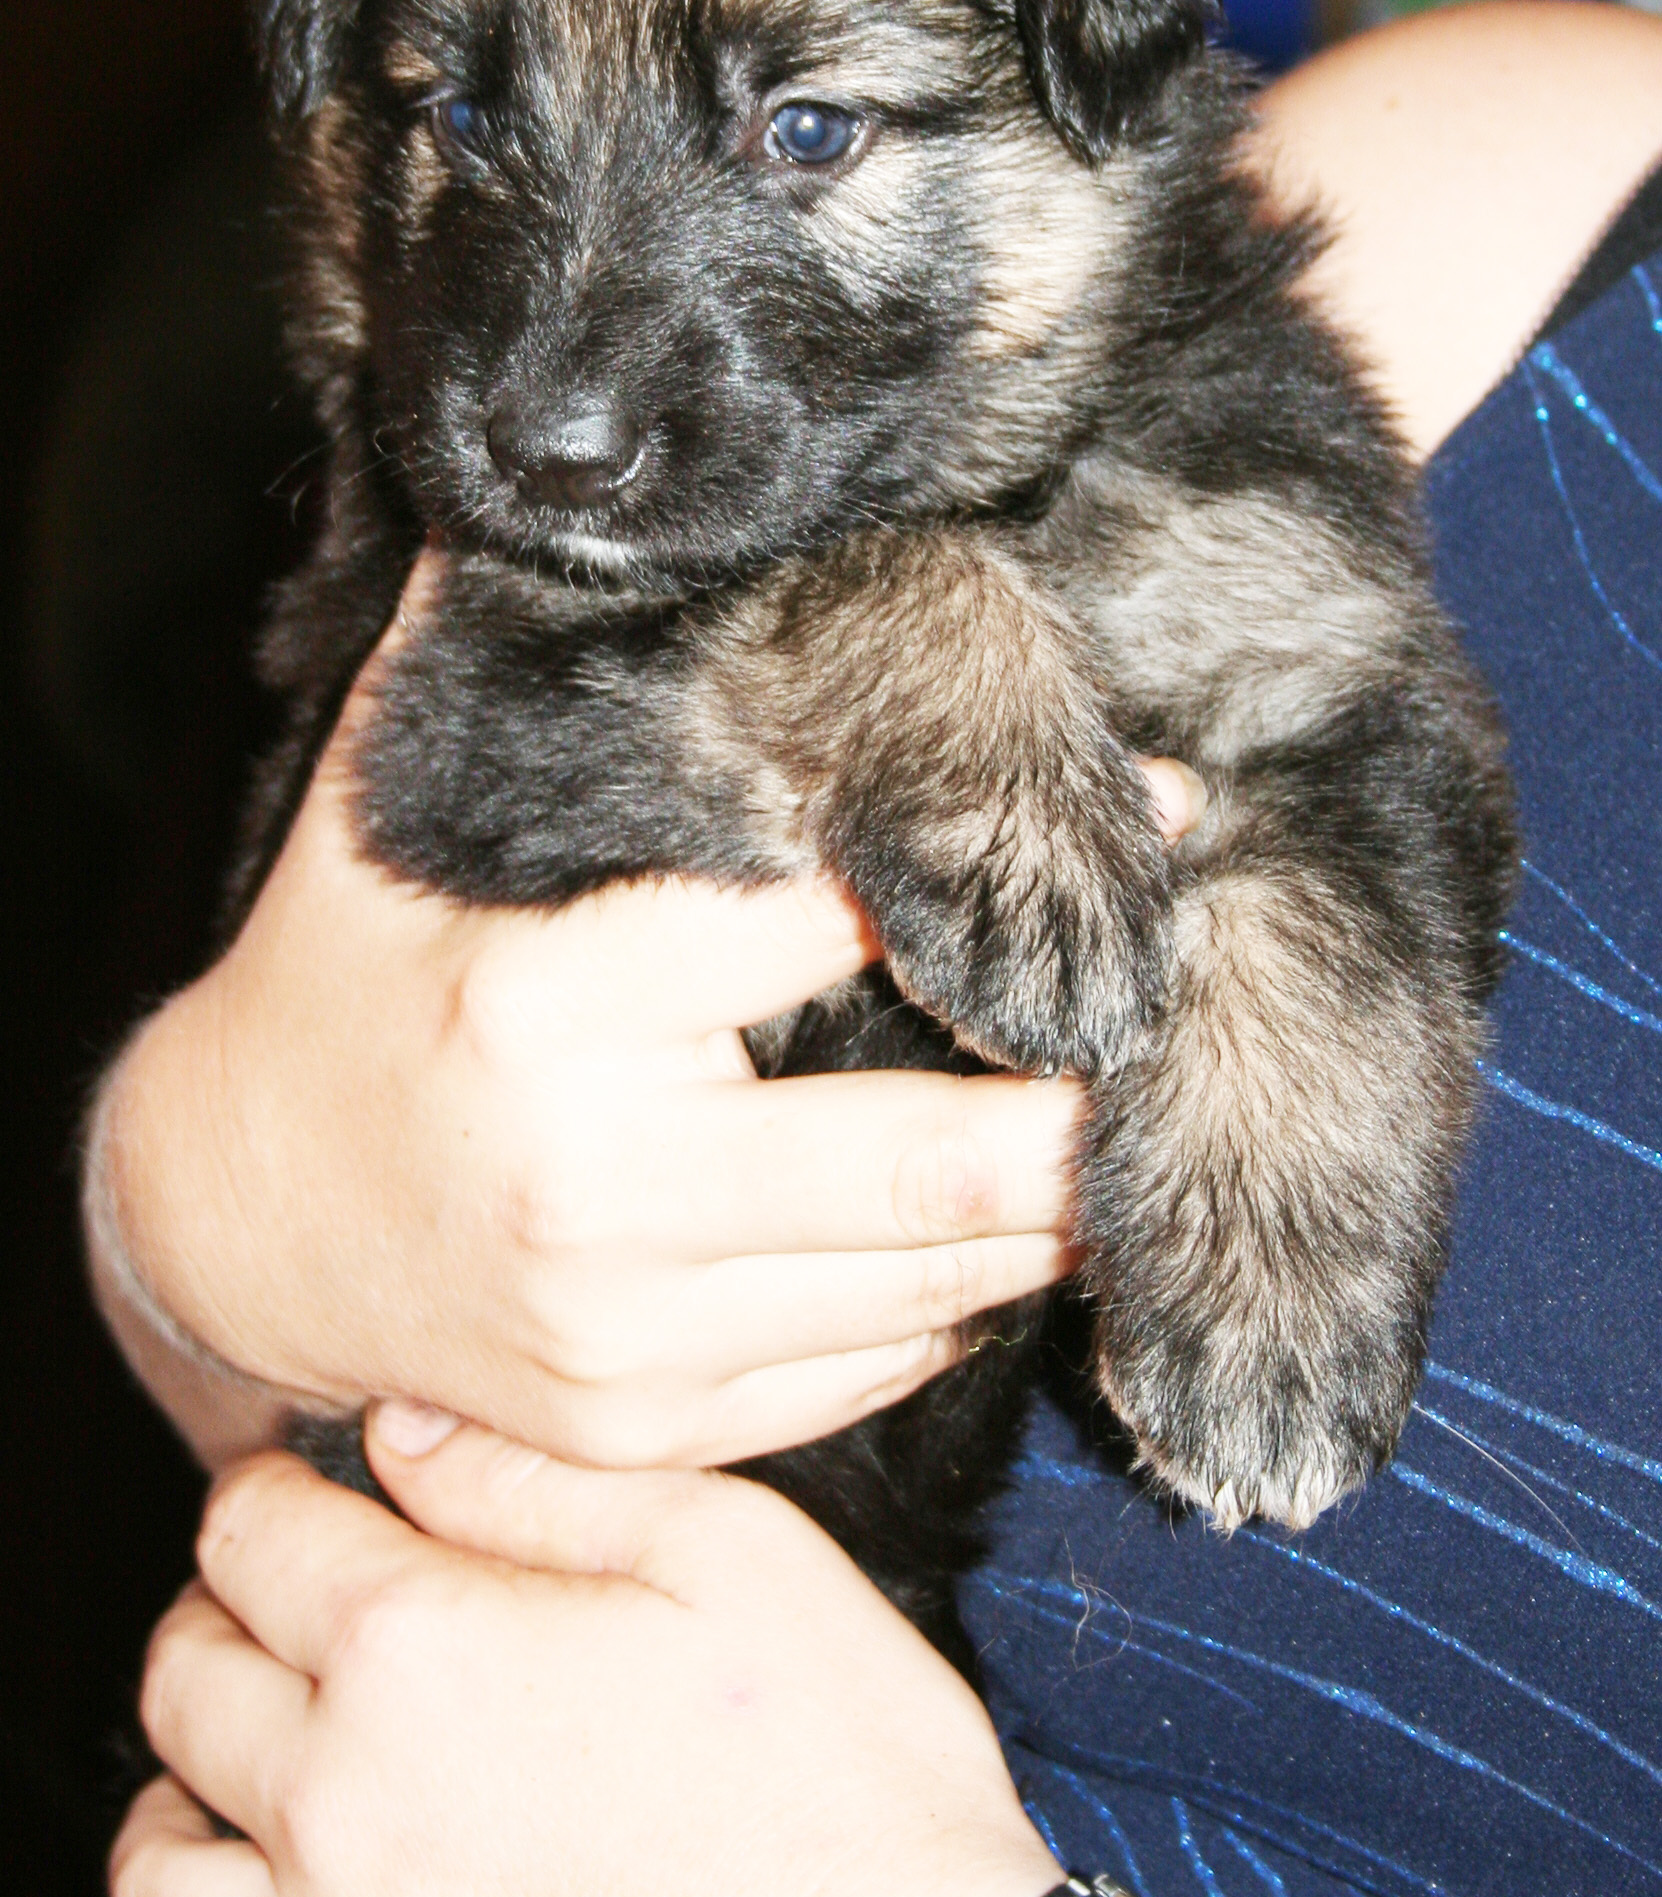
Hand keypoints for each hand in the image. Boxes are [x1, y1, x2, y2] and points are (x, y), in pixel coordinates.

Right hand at [91, 563, 1206, 1471]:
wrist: (227, 1228)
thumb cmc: (345, 985)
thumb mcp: (382, 807)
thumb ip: (484, 648)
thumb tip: (564, 473)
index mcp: (554, 1003)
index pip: (837, 922)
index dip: (1011, 861)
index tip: (1177, 808)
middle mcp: (602, 1184)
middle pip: (940, 1157)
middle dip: (1097, 1097)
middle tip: (1201, 1011)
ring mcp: (630, 1333)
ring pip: (934, 1280)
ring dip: (1057, 1201)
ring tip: (1140, 1111)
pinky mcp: (649, 1423)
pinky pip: (871, 1371)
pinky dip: (959, 1295)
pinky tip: (1010, 1223)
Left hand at [112, 1421, 1059, 1896]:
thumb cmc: (840, 1783)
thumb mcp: (731, 1550)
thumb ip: (545, 1476)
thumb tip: (409, 1434)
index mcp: (416, 1645)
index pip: (251, 1536)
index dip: (272, 1496)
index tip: (309, 1503)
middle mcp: (339, 1799)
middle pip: (185, 1682)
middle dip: (220, 1622)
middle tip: (281, 1620)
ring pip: (152, 1873)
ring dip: (179, 1800)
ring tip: (237, 1778)